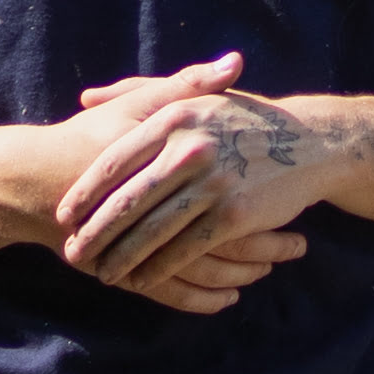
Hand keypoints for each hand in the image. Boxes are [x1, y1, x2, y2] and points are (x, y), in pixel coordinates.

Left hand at [56, 65, 317, 313]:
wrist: (310, 142)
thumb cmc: (242, 120)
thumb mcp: (195, 95)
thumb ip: (138, 92)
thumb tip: (86, 98)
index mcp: (175, 117)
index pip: (115, 161)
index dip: (85, 193)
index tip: (64, 215)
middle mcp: (191, 148)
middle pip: (128, 201)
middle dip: (96, 233)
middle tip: (72, 253)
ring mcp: (215, 182)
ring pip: (153, 230)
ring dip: (123, 258)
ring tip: (102, 273)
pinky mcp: (235, 215)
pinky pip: (185, 249)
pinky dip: (159, 269)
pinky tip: (142, 280)